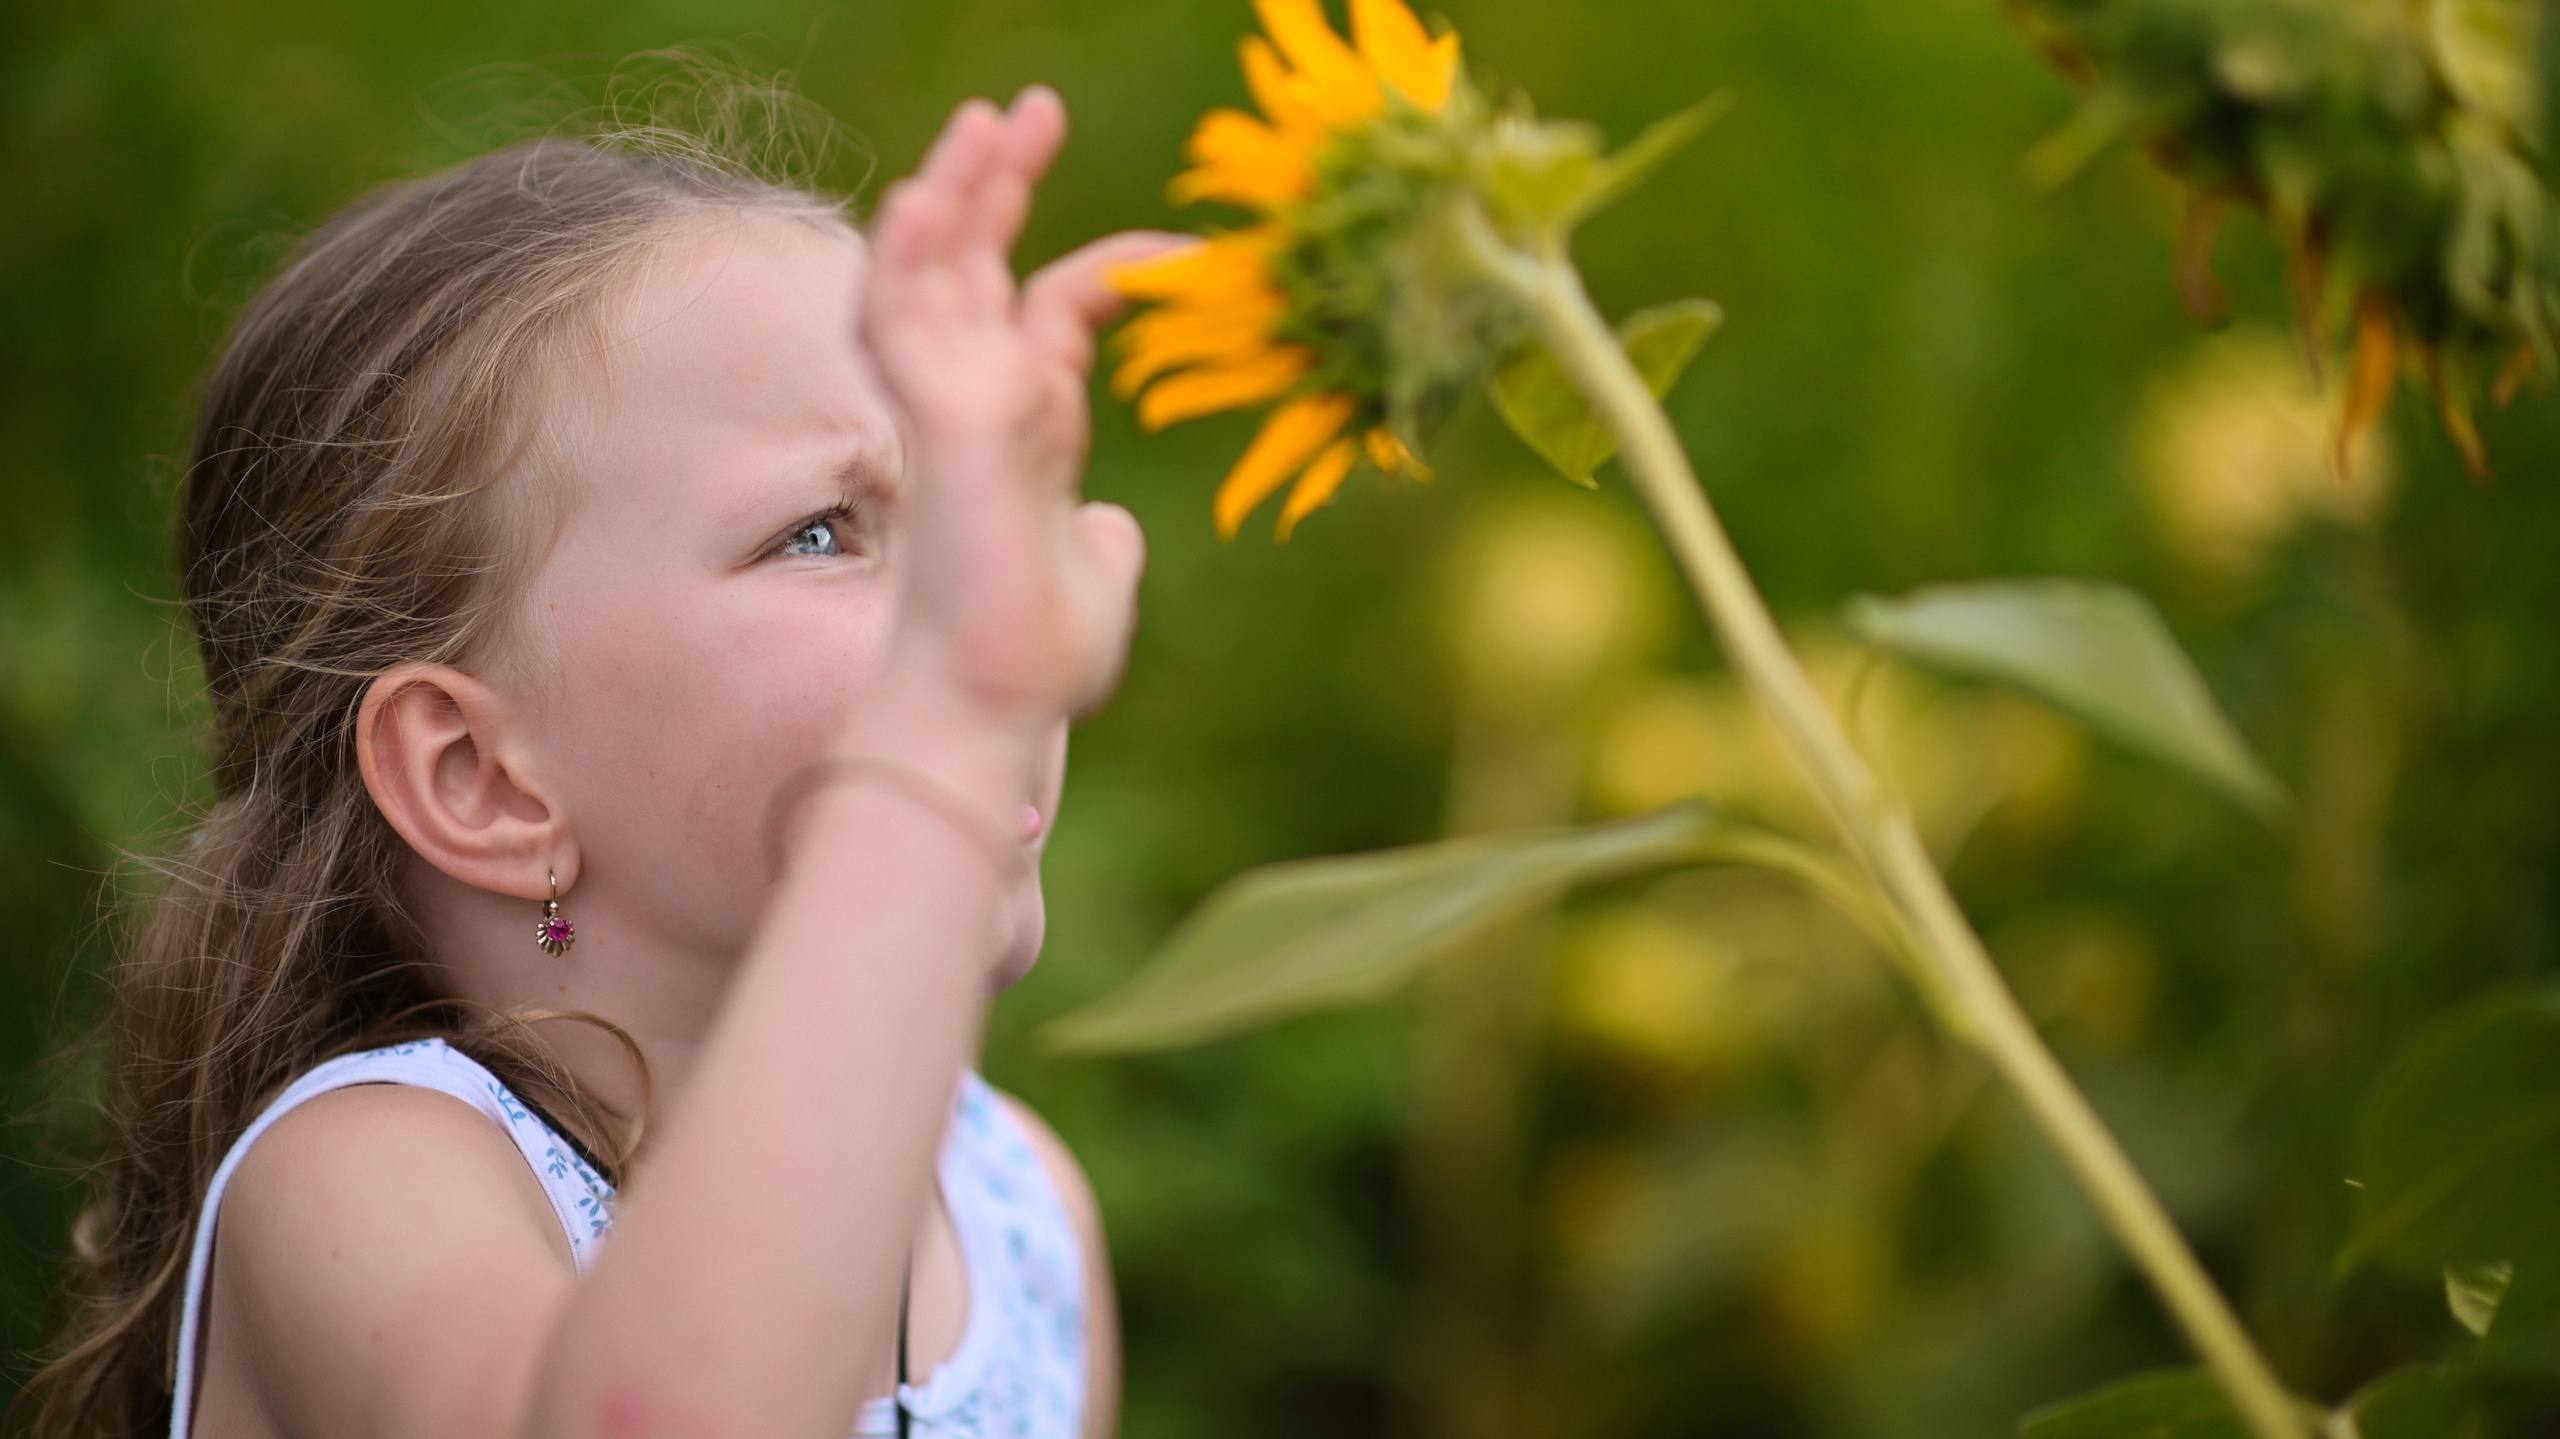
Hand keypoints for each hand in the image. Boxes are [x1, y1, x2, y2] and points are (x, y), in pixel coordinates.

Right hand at [859, 88, 1180, 748]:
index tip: (1188, 251)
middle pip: (977, 263)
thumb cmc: (1039, 653)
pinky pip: (904, 320)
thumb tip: (1119, 531)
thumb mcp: (1098, 574)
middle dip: (1001, 184)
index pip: (1049, 312)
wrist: (1000, 701)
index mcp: (1020, 425)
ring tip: (988, 120)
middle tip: (1031, 107)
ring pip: (930, 270)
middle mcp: (976, 403)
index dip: (1112, 269)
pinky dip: (905, 256)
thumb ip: (1102, 537)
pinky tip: (921, 198)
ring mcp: (950, 406)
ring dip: (953, 191)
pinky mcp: (941, 420)